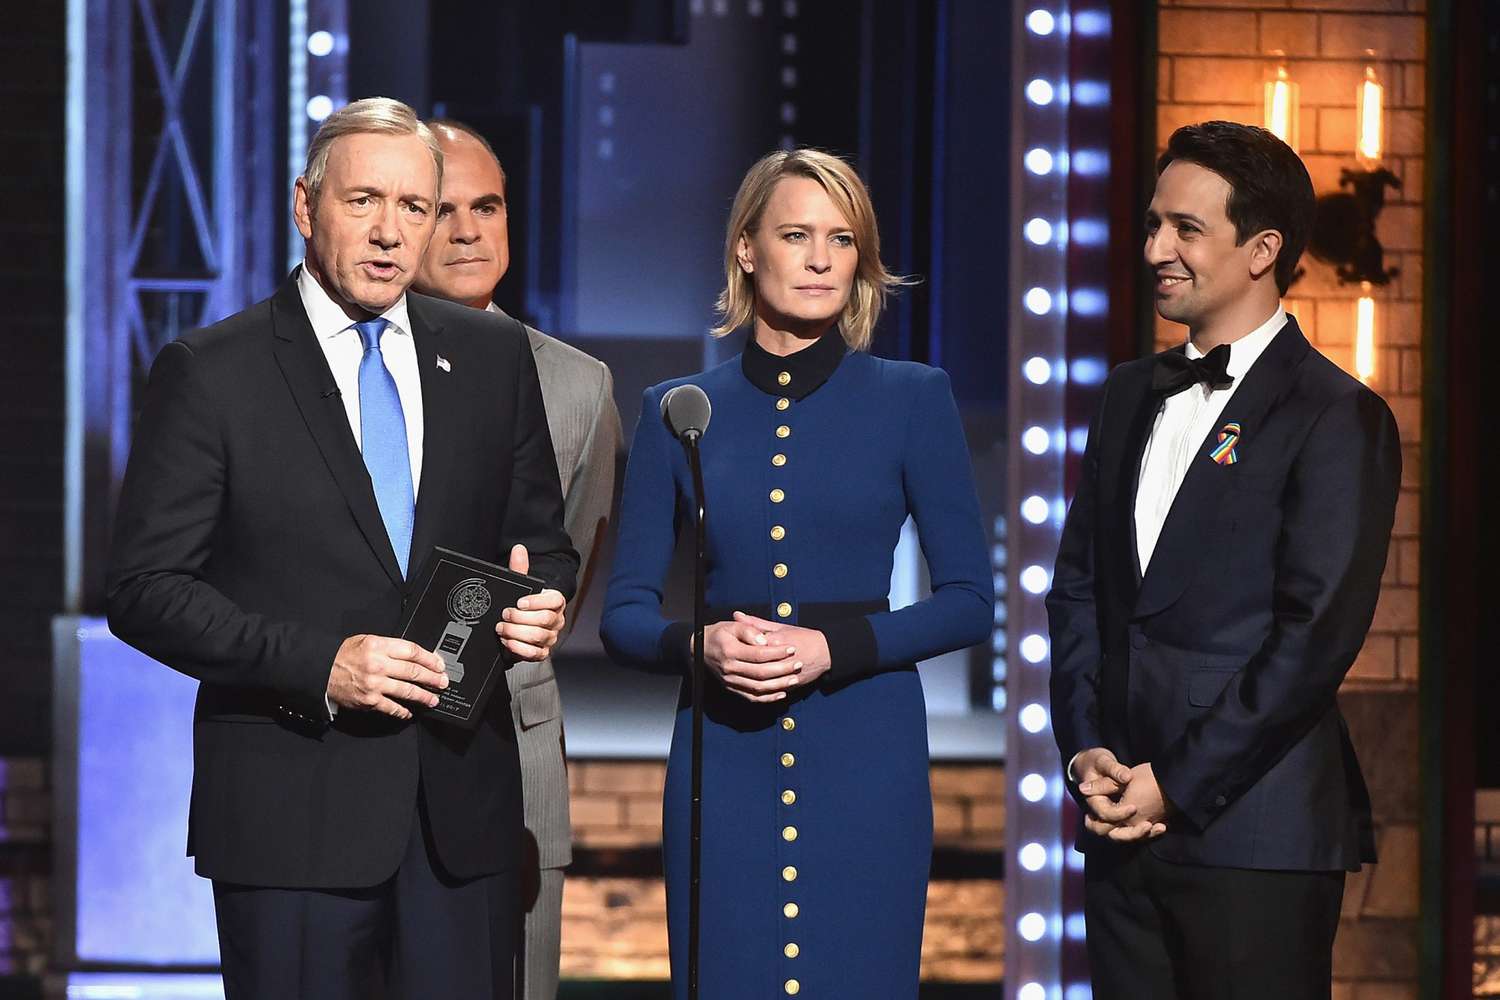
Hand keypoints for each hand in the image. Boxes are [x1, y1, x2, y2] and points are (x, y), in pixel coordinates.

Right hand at [327, 634, 448, 720]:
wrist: (321, 670)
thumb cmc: (344, 655)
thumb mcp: (367, 641)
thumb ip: (390, 647)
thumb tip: (415, 657)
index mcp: (379, 646)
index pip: (412, 652)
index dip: (430, 659)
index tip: (439, 664)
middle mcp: (378, 664)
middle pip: (413, 672)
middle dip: (432, 678)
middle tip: (443, 682)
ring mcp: (374, 684)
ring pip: (407, 691)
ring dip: (423, 696)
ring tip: (433, 699)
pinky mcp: (369, 700)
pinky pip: (392, 708)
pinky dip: (403, 711)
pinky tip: (410, 712)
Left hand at [495, 544, 567, 660]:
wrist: (520, 626)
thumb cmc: (523, 605)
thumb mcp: (520, 587)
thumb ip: (520, 569)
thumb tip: (518, 549)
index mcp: (555, 602)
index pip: (554, 601)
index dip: (537, 602)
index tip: (519, 602)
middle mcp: (555, 620)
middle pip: (545, 620)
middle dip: (521, 618)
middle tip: (505, 615)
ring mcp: (550, 637)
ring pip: (539, 636)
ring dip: (517, 632)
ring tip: (502, 628)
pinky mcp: (542, 652)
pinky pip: (536, 654)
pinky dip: (520, 649)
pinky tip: (508, 642)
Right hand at [700, 617, 799, 702]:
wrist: (700, 649)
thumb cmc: (719, 634)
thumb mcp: (732, 625)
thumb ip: (749, 630)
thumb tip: (764, 641)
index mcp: (730, 651)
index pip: (759, 654)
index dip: (777, 652)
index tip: (791, 648)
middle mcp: (730, 668)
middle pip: (761, 673)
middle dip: (782, 669)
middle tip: (798, 664)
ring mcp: (730, 681)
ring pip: (758, 688)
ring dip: (778, 685)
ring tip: (794, 678)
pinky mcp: (732, 688)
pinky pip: (752, 698)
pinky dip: (768, 698)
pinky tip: (781, 693)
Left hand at [732, 612, 830, 686]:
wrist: (826, 652)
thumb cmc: (802, 636)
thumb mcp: (779, 626)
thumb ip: (756, 623)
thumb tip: (736, 615)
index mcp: (776, 642)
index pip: (751, 647)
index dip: (738, 648)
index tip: (729, 646)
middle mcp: (781, 660)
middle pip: (754, 667)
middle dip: (741, 666)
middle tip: (729, 664)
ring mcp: (787, 674)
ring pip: (763, 683)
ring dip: (749, 681)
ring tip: (739, 677)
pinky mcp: (792, 685)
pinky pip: (773, 692)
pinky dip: (761, 692)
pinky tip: (751, 687)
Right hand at [1074, 747, 1165, 840]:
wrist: (1097, 766)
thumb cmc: (1099, 763)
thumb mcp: (1104, 762)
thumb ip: (1115, 770)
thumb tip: (1126, 777)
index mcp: (1094, 802)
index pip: (1105, 815)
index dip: (1120, 813)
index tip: (1135, 807)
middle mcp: (1101, 815)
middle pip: (1113, 834)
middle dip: (1131, 833)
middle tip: (1148, 825)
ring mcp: (1113, 820)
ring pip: (1126, 837)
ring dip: (1142, 835)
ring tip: (1160, 827)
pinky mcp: (1124, 821)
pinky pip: (1135, 834)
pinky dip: (1148, 833)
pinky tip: (1163, 825)